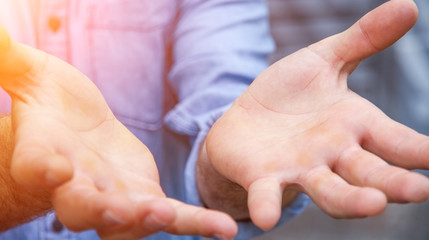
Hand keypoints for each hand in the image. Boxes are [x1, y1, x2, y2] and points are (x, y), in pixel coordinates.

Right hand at [0, 26, 235, 238]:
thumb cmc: (53, 105)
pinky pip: (172, 216)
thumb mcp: (33, 78)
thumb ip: (13, 62)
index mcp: (42, 156)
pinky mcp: (146, 196)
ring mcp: (114, 197)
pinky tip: (225, 229)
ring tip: (164, 215)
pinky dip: (195, 223)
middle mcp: (76, 186)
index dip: (40, 168)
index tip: (51, 167)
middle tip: (110, 209)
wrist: (78, 131)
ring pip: (125, 218)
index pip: (34, 165)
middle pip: (78, 205)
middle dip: (93, 208)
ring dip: (142, 219)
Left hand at [205, 0, 428, 230]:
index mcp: (354, 126)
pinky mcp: (263, 178)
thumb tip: (409, 6)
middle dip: (393, 183)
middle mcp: (333, 155)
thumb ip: (363, 40)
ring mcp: (299, 169)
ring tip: (372, 204)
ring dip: (349, 201)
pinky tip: (266, 216)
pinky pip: (266, 194)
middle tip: (418, 191)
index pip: (395, 141)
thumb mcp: (325, 60)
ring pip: (330, 191)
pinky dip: (267, 205)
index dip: (420, 150)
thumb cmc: (289, 94)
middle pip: (369, 172)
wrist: (246, 118)